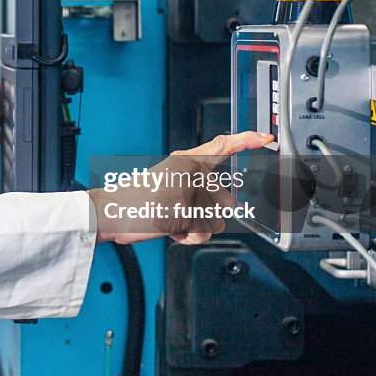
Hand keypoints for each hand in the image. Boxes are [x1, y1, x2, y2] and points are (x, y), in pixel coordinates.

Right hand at [88, 131, 273, 244]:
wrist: (110, 211)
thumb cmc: (136, 200)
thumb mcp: (168, 183)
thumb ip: (195, 187)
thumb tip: (220, 206)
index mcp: (184, 160)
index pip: (220, 146)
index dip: (246, 141)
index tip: (264, 138)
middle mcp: (189, 170)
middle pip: (223, 200)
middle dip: (206, 214)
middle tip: (177, 211)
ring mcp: (188, 190)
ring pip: (214, 219)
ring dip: (196, 228)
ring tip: (170, 219)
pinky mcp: (185, 211)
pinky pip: (203, 233)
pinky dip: (187, 237)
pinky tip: (169, 227)